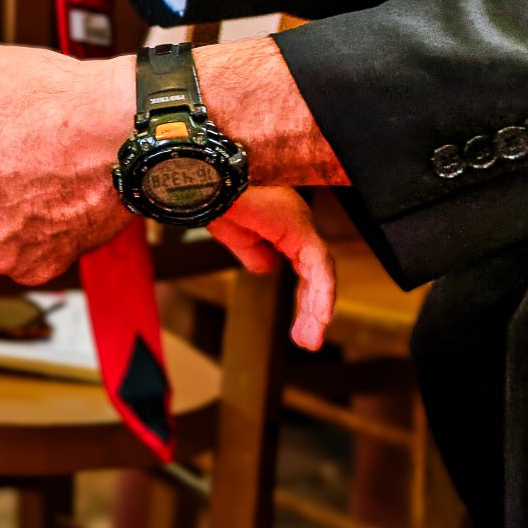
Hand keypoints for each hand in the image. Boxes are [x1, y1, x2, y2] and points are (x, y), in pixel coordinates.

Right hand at [206, 186, 335, 349]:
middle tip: (307, 342)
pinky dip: (322, 291)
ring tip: (310, 339)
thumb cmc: (215, 202)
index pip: (305, 270)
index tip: (301, 331)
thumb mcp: (236, 238)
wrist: (205, 185)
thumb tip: (271, 269)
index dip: (306, 300)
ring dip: (316, 309)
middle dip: (310, 312)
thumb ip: (256, 256)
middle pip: (314, 275)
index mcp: (283, 229)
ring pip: (319, 273)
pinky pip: (318, 264)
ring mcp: (301, 227)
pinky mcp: (300, 229)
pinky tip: (322, 315)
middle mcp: (298, 227)